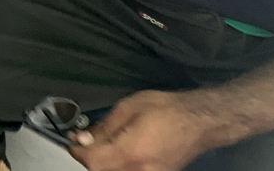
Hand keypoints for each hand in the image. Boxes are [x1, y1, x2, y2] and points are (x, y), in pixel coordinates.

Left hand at [69, 91, 216, 170]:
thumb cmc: (165, 109)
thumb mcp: (128, 108)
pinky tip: (116, 154)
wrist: (200, 122)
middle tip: (84, 143)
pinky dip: (116, 166)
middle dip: (89, 159)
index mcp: (131, 152)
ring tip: (100, 147)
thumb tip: (82, 139)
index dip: (78, 153)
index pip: (92, 162)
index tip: (73, 141)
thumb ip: (103, 128)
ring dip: (102, 163)